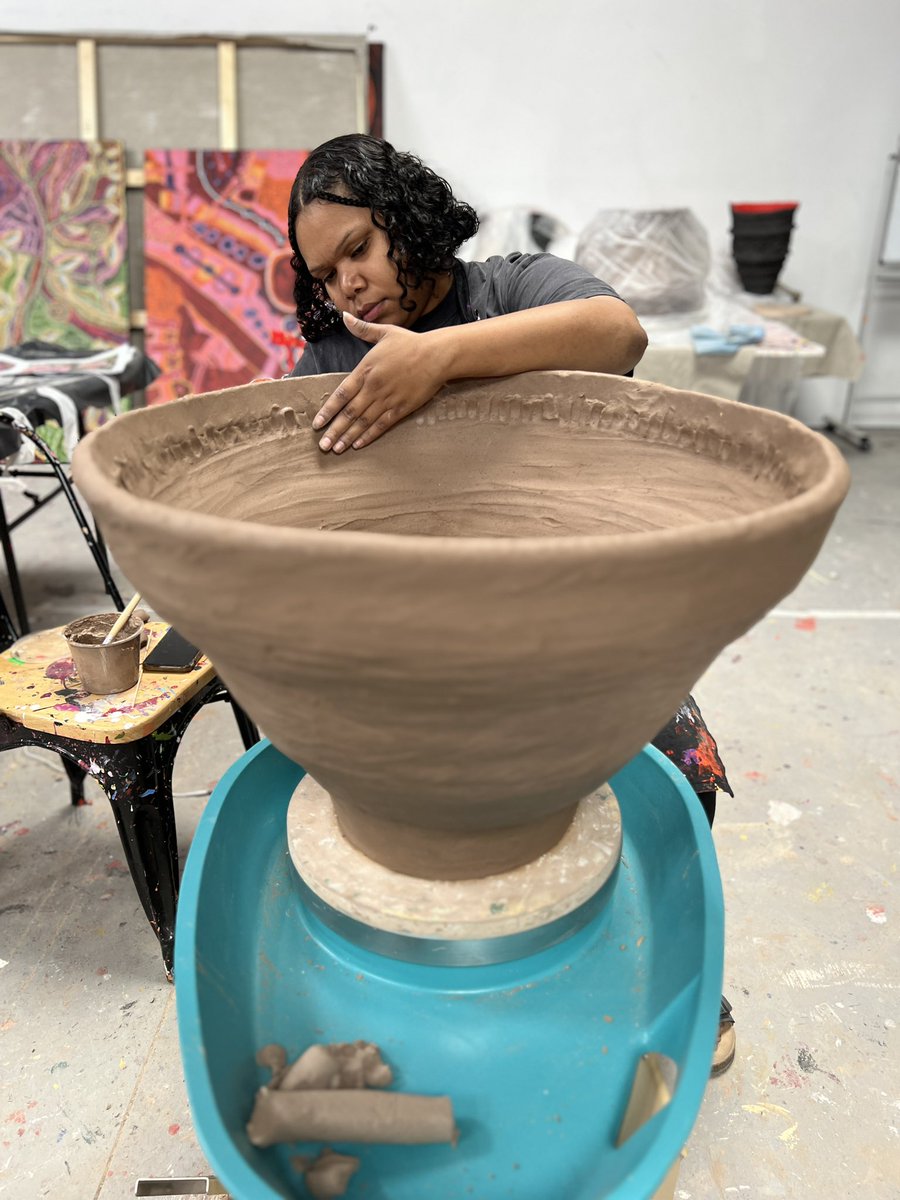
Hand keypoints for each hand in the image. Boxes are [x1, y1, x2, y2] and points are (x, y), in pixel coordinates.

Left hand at [312, 312, 446, 451]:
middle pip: (349, 413)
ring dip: (348, 437)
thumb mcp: (384, 332)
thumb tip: (344, 316)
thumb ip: (362, 329)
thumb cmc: (410, 343)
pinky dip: (369, 436)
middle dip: (334, 430)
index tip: (317, 423)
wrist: (437, 355)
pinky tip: (358, 445)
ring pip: (363, 422)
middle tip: (322, 445)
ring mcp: (388, 399)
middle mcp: (374, 387)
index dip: (328, 410)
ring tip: (335, 449)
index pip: (341, 394)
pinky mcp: (401, 408)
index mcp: (366, 370)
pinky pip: (382, 425)